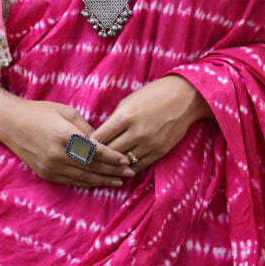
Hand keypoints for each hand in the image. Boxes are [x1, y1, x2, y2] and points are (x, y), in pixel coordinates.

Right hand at [0, 99, 134, 188]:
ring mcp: (51, 166)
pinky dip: (86, 182)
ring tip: (118, 182)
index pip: (95, 151)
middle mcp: (58, 154)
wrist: (10, 123)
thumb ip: (85, 128)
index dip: (113, 157)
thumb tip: (102, 141)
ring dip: (103, 180)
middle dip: (113, 171)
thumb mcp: (66, 112)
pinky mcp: (45, 173)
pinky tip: (98, 182)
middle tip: (130, 173)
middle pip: (92, 166)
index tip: (126, 160)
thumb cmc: (40, 112)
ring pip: (83, 177)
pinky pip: (70, 181)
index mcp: (65, 136)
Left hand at [91, 75, 211, 171]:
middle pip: (108, 152)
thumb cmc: (153, 95)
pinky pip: (138, 166)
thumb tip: (99, 136)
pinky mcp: (159, 151)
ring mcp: (149, 143)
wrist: (185, 98)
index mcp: (125, 116)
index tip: (79, 150)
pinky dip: (127, 169)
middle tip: (85, 162)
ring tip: (100, 169)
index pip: (99, 137)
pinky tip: (119, 170)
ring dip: (111, 166)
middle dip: (96, 158)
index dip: (87, 145)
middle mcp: (136, 132)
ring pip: (122, 162)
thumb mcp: (129, 101)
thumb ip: (114, 120)